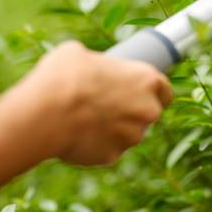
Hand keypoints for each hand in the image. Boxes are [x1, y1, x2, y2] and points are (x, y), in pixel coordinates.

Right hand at [19, 41, 172, 165]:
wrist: (46, 111)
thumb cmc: (65, 75)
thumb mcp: (81, 53)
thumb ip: (98, 63)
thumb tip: (90, 68)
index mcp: (147, 80)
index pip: (165, 91)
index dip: (153, 93)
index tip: (140, 93)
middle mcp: (147, 111)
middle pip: (147, 114)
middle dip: (131, 112)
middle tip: (106, 104)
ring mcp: (131, 137)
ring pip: (127, 134)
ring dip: (114, 130)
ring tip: (86, 119)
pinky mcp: (112, 157)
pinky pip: (106, 150)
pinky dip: (95, 145)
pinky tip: (77, 135)